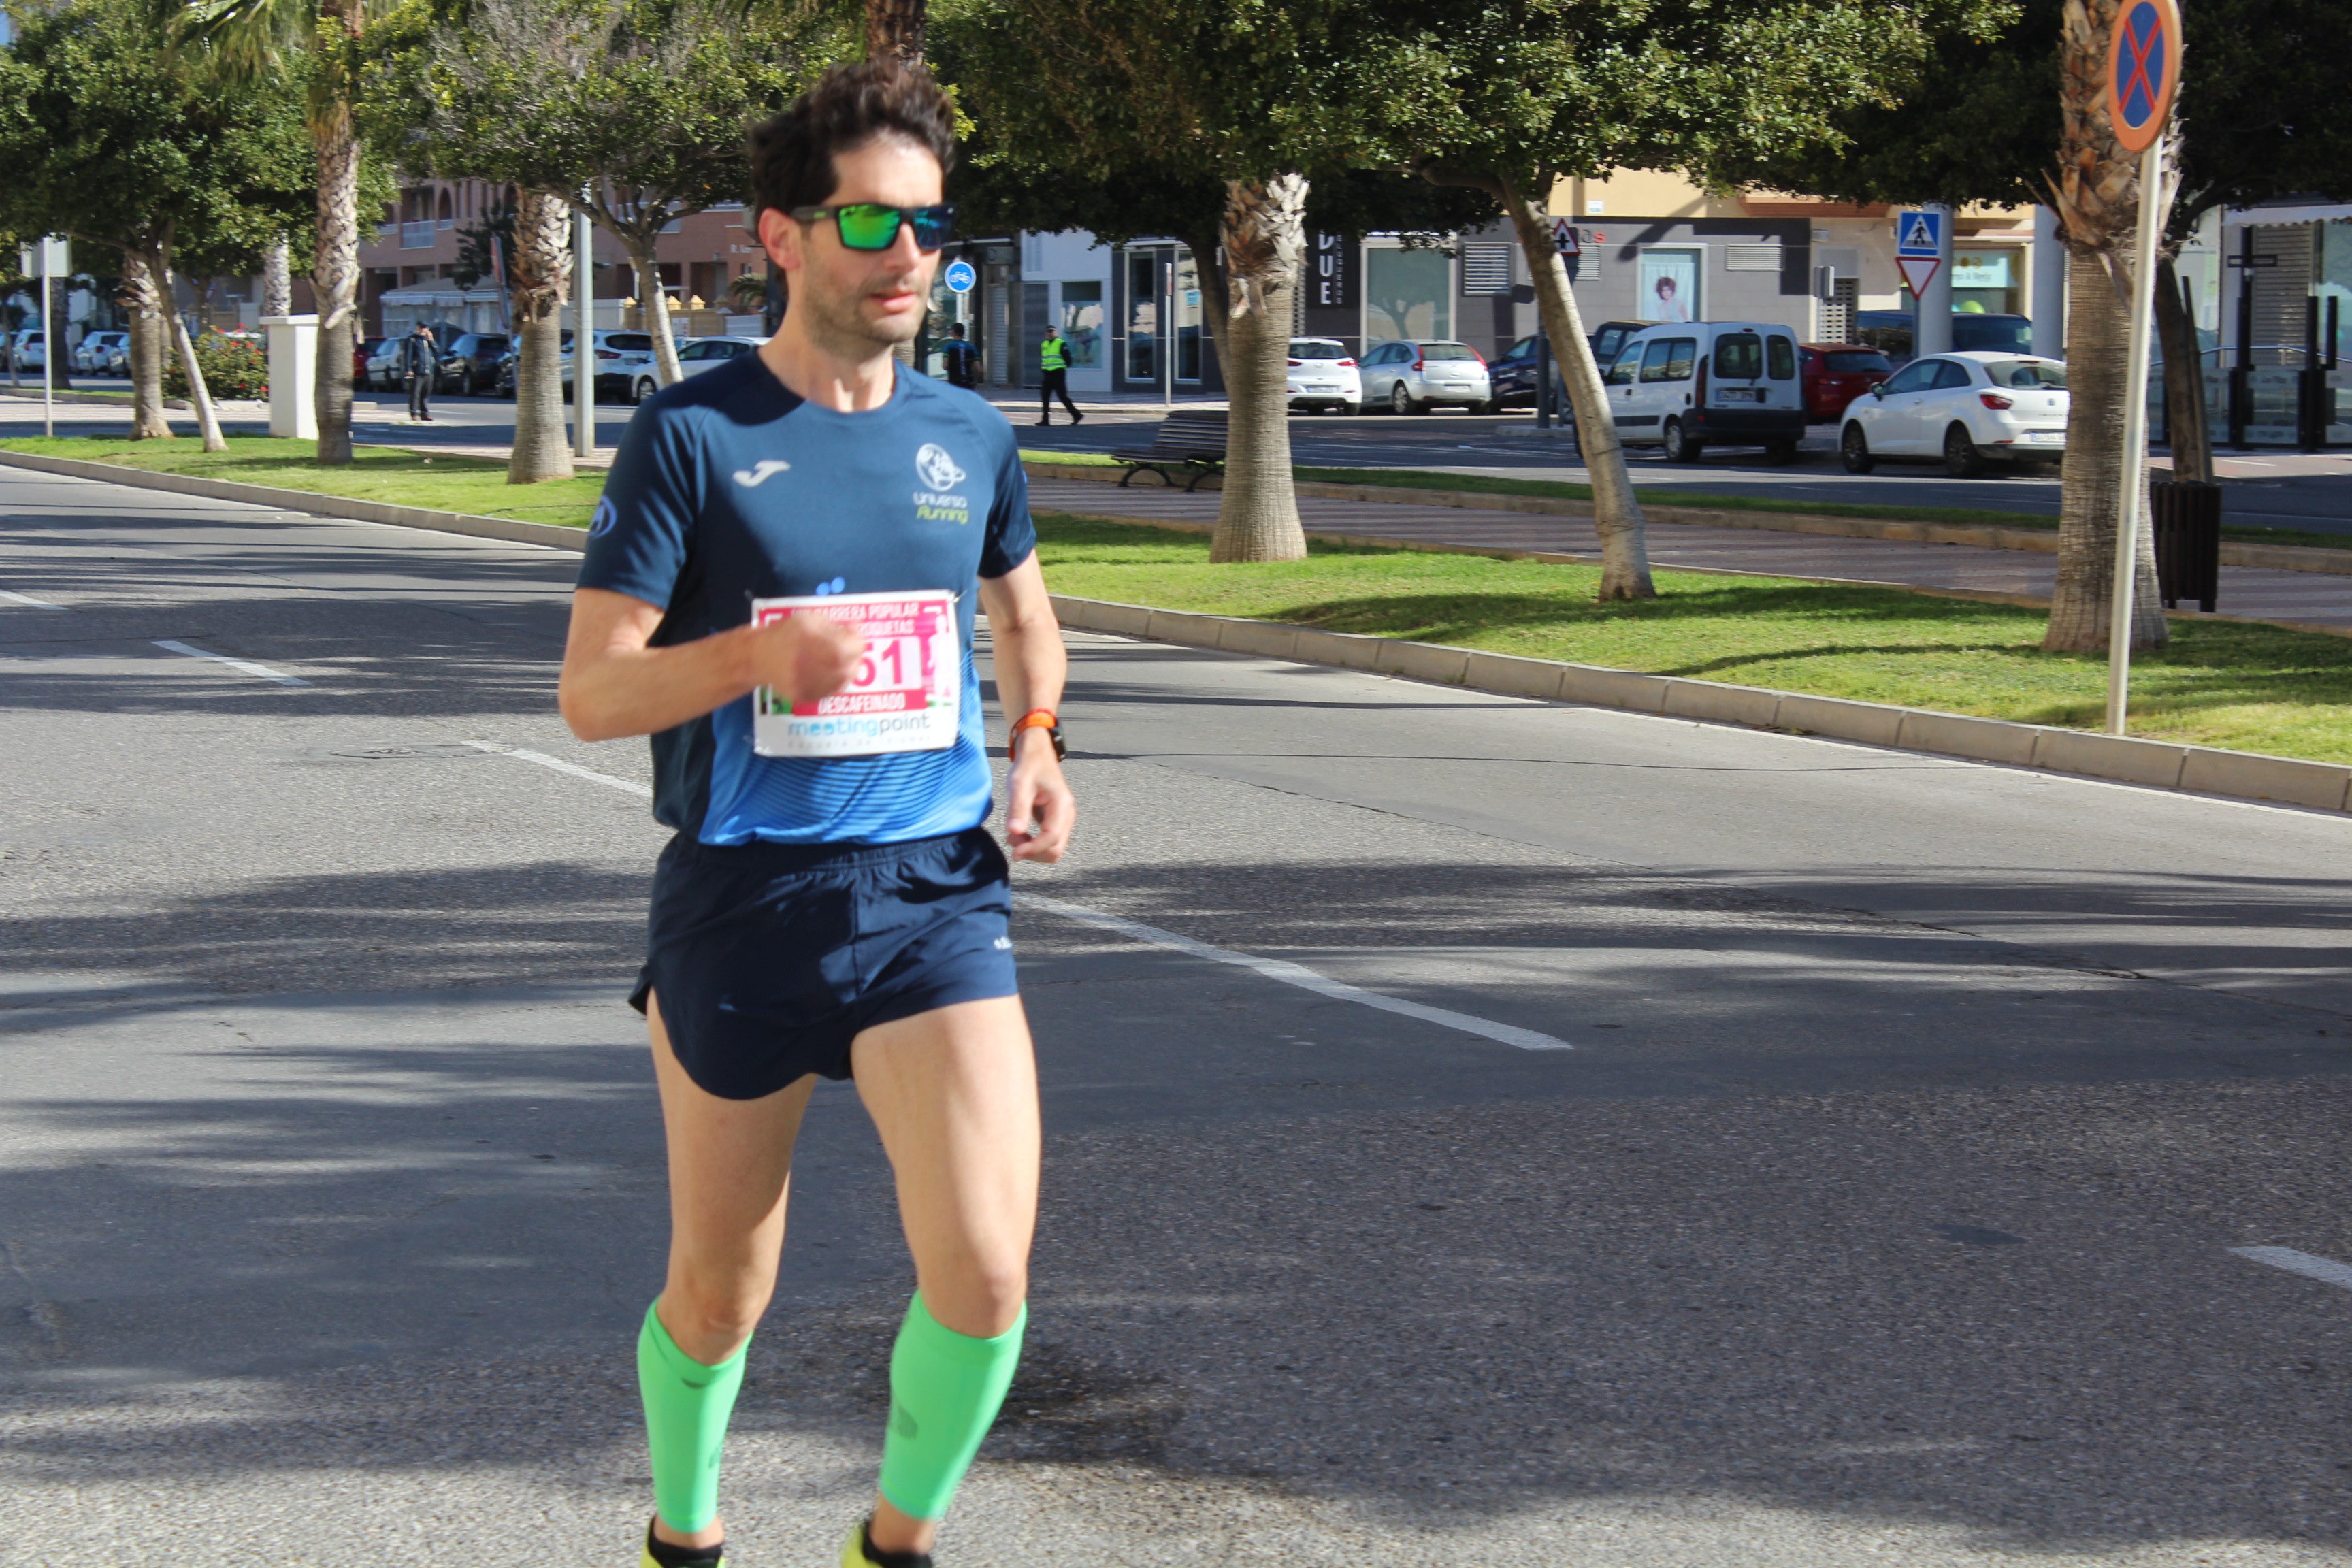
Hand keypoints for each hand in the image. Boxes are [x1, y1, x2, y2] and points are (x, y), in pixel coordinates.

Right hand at [743, 612, 863, 707]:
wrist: (757, 657)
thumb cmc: (785, 634)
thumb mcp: (810, 620)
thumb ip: (835, 627)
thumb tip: (855, 631)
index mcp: (822, 645)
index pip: (855, 647)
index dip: (856, 639)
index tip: (852, 633)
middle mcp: (820, 668)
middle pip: (851, 666)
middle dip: (853, 656)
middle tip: (847, 648)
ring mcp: (813, 686)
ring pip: (843, 682)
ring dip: (846, 670)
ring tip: (838, 660)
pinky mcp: (807, 697)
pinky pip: (830, 691)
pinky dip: (834, 681)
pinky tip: (828, 671)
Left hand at [1005, 727, 1074, 862]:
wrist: (1037, 754)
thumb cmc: (1028, 766)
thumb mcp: (1019, 784)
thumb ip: (1017, 808)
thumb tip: (1014, 832)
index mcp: (1061, 804)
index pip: (1051, 837)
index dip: (1032, 849)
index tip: (1013, 851)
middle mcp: (1068, 814)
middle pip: (1056, 850)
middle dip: (1033, 851)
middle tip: (1011, 839)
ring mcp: (1064, 819)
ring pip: (1054, 849)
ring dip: (1033, 850)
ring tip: (1014, 836)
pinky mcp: (1058, 821)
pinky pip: (1050, 842)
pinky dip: (1035, 844)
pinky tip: (1020, 833)